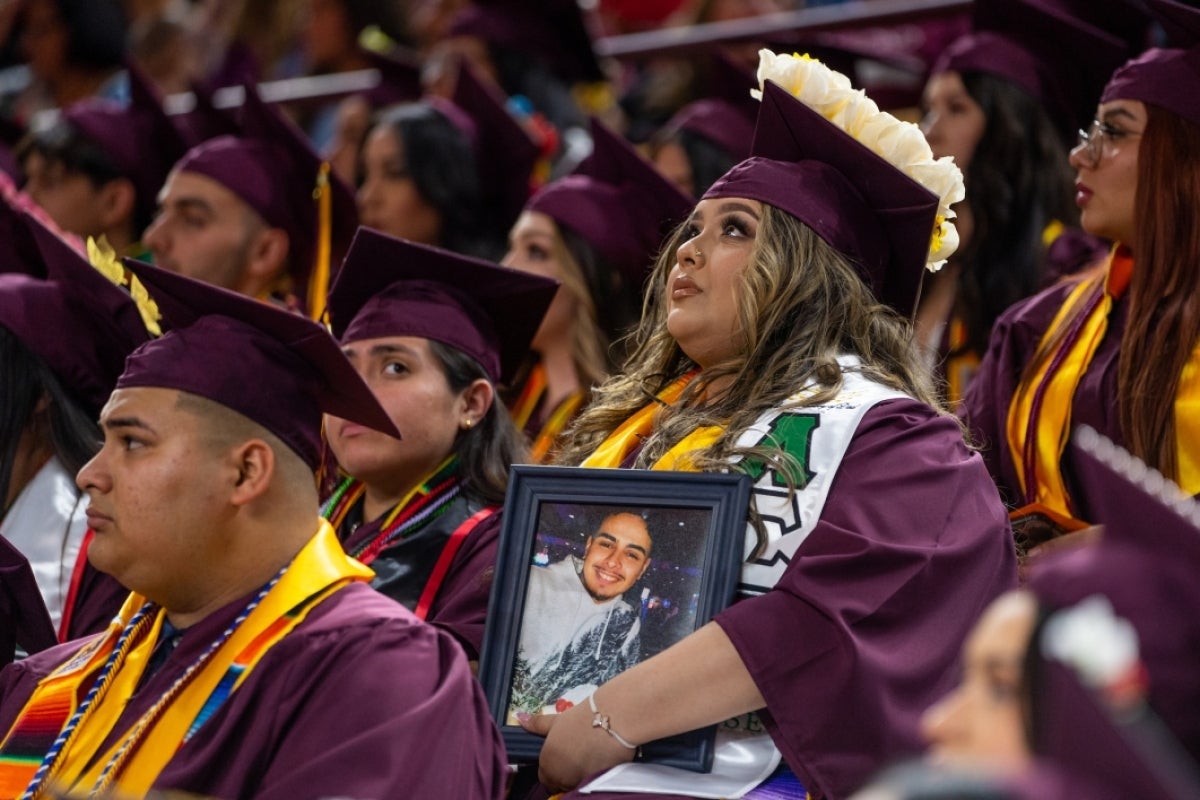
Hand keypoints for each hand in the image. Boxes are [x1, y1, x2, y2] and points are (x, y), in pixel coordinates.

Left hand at [520, 700, 636, 791]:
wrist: (611, 719)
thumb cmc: (581, 719)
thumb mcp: (556, 720)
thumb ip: (537, 724)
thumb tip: (519, 718)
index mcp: (547, 764)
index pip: (545, 779)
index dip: (553, 769)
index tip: (564, 758)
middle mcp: (560, 778)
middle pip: (560, 785)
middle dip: (566, 775)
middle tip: (578, 757)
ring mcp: (579, 783)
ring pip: (575, 786)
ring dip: (580, 777)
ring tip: (590, 758)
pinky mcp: (598, 783)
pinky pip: (592, 784)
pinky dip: (594, 776)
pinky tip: (600, 762)